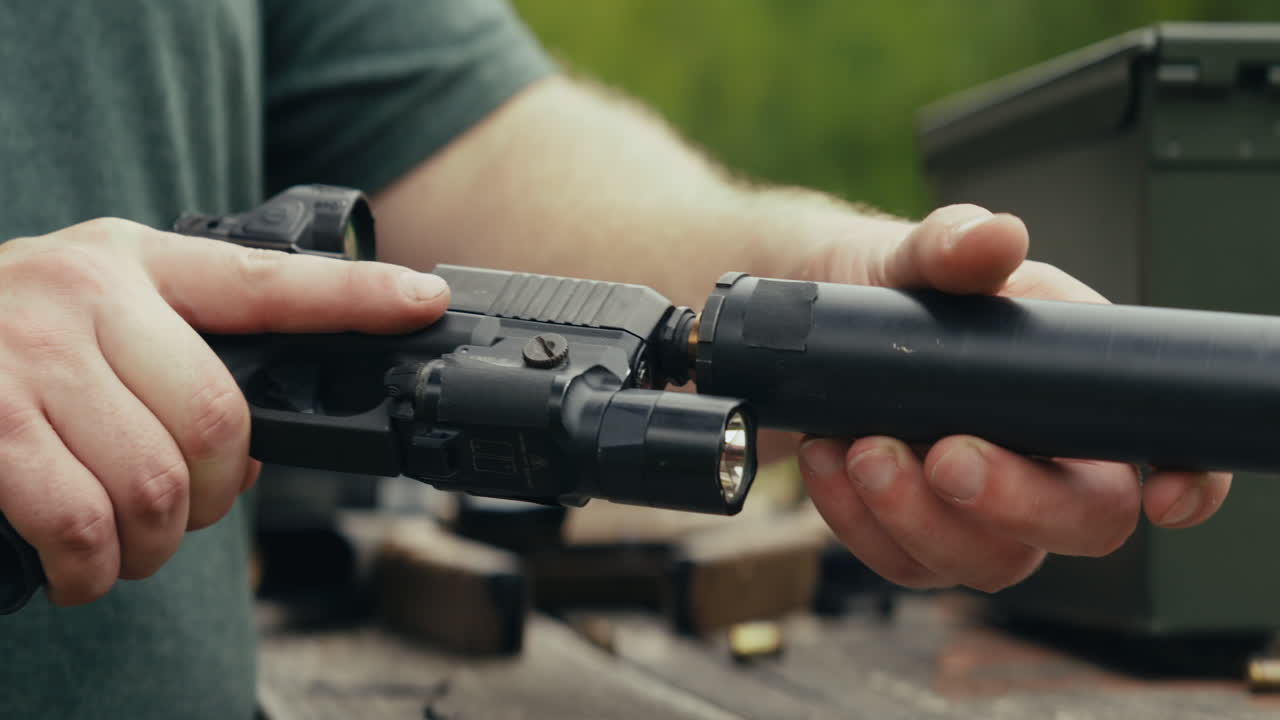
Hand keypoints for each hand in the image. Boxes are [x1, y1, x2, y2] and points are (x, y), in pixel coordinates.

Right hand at [0, 218, 448, 604]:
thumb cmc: (1, 336)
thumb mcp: (90, 309)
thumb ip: (175, 355)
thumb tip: (248, 460)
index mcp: (133, 263)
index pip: (267, 280)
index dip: (357, 297)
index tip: (425, 300)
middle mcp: (89, 296)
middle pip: (223, 421)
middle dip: (216, 496)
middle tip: (183, 510)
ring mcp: (32, 357)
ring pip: (158, 484)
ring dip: (155, 544)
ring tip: (128, 544)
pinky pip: (83, 523)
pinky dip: (97, 570)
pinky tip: (86, 565)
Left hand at [796, 204, 1231, 591]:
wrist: (819, 327)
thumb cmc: (901, 290)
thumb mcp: (923, 255)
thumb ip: (957, 242)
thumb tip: (991, 237)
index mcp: (1079, 391)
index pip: (1163, 451)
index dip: (1188, 483)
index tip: (1159, 494)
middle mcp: (1047, 465)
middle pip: (1082, 525)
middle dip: (1015, 502)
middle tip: (945, 454)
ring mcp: (983, 515)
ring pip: (986, 562)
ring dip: (919, 517)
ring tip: (859, 449)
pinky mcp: (916, 540)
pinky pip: (903, 563)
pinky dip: (859, 520)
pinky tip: (826, 460)